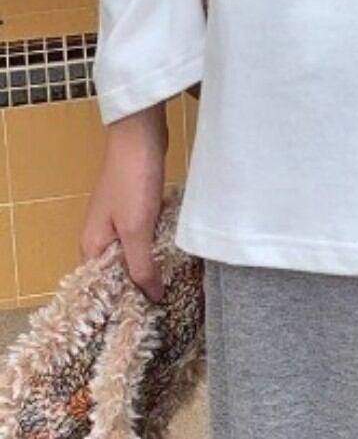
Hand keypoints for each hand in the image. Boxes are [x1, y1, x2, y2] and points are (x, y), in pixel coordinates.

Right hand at [80, 102, 167, 302]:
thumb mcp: (136, 229)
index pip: (104, 287)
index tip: (151, 313)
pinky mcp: (133, 206)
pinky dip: (157, 242)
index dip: (126, 300)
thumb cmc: (134, 181)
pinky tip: (174, 249)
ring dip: (152, 261)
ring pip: (134, 251)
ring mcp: (116, 220)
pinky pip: (144, 234)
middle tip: (169, 298)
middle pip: (119, 270)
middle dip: (142, 282)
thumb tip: (151, 298)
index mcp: (91, 246)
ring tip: (176, 279)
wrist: (141, 135)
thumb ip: (141, 266)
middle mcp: (99, 236)